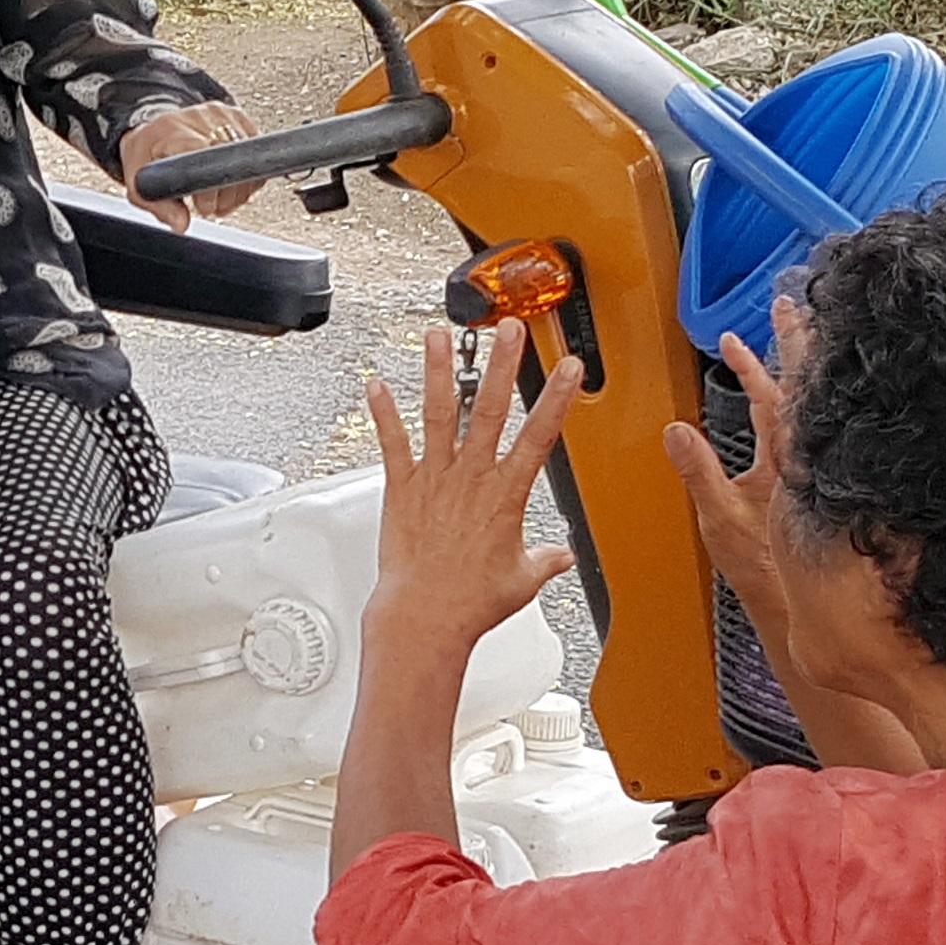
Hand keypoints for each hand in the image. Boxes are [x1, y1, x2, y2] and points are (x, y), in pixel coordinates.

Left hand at [119, 100, 266, 226]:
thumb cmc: (145, 152)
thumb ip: (157, 206)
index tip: (203, 206)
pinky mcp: (238, 117)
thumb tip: (181, 224)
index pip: (205, 156)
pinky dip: (246, 176)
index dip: (211, 189)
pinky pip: (255, 152)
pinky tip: (228, 184)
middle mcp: (201, 118)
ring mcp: (223, 115)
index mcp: (173, 131)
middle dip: (224, 195)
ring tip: (217, 198)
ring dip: (237, 189)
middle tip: (207, 207)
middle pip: (231, 162)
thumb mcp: (138, 182)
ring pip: (247, 160)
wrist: (154, 128)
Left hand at [363, 319, 582, 656]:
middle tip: (509, 329)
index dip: (557, 398)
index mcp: (506, 495)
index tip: (569, 367)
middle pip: (490, 410)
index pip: (540, 436)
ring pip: (439, 414)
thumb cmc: (471, 602)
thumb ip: (544, 559)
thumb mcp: (522, 578)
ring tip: (439, 335)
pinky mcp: (400, 488)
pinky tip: (375, 384)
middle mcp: (470, 478)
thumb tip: (560, 556)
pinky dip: (382, 413)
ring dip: (438, 372)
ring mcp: (433, 479)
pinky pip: (391, 443)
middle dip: (502, 365)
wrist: (424, 615)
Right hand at [664, 322, 798, 648]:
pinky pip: (812, 428)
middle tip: (791, 308)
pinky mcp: (816, 483)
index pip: (775, 394)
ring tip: (795, 338)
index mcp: (786, 459)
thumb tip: (677, 432)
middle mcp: (808, 458)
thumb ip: (699, 472)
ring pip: (811, 405)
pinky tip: (797, 399)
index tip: (738, 335)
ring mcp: (815, 469)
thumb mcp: (720, 519)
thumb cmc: (767, 570)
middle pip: (804, 387)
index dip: (756, 360)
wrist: (802, 605)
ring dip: (800, 369)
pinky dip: (802, 403)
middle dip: (795, 343)